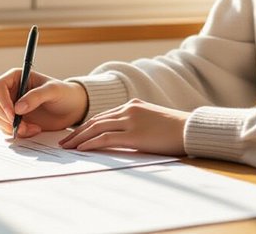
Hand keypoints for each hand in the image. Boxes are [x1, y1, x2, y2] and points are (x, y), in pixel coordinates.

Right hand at [0, 69, 87, 138]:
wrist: (71, 109)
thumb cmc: (64, 93)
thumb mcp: (53, 90)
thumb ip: (36, 96)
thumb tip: (18, 108)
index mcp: (16, 77)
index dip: (2, 100)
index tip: (13, 113)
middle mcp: (11, 91)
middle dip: (7, 118)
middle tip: (23, 125)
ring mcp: (11, 106)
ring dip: (13, 127)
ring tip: (32, 129)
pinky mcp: (15, 120)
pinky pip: (6, 128)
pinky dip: (18, 132)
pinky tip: (34, 130)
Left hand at [57, 99, 188, 155]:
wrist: (191, 129)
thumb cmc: (176, 130)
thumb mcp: (153, 122)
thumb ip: (137, 126)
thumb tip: (124, 139)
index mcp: (133, 105)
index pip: (103, 116)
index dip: (86, 126)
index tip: (75, 135)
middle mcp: (129, 109)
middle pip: (95, 120)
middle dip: (78, 132)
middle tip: (64, 142)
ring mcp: (130, 120)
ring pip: (96, 128)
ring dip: (79, 138)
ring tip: (68, 148)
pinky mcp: (134, 133)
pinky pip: (105, 137)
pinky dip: (91, 143)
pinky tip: (82, 149)